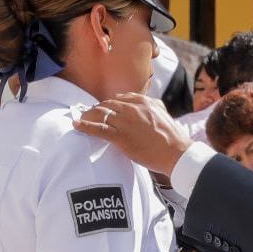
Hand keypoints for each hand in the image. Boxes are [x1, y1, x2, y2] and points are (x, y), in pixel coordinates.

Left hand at [73, 93, 191, 176]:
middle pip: (107, 105)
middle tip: (89, 115)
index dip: (110, 104)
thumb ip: (153, 105)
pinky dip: (84, 125)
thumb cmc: (172, 137)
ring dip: (88, 116)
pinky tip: (76, 125)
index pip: (120, 98)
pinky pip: (98, 128)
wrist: (176, 153)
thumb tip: (147, 102)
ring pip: (100, 114)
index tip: (104, 109)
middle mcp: (132, 108)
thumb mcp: (163, 114)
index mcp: (143, 102)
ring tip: (81, 119)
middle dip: (97, 109)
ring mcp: (125, 122)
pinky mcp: (121, 137)